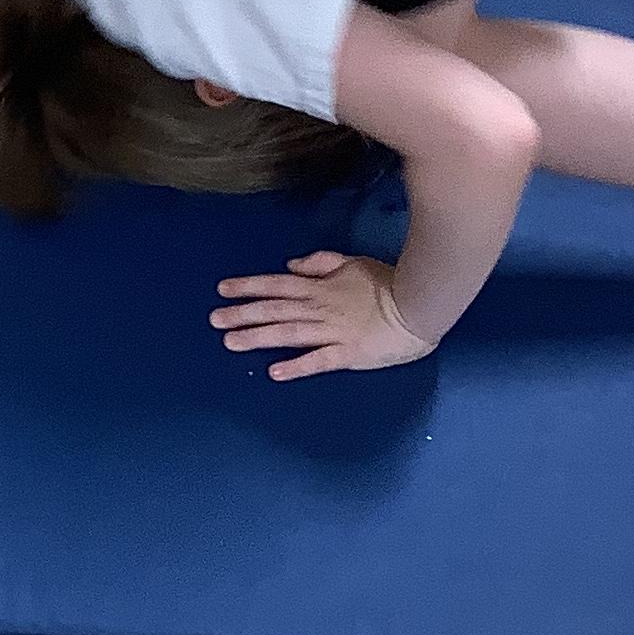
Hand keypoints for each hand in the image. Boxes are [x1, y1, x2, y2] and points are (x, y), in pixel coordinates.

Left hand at [209, 251, 438, 381]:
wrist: (419, 304)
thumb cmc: (387, 282)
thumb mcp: (352, 262)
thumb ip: (321, 263)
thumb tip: (290, 266)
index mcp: (320, 287)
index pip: (277, 285)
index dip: (249, 286)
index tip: (223, 290)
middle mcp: (320, 309)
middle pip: (275, 309)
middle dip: (242, 314)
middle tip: (214, 320)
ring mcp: (333, 332)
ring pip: (289, 334)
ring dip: (258, 337)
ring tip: (231, 342)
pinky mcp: (348, 354)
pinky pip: (318, 361)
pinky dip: (296, 366)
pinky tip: (274, 372)